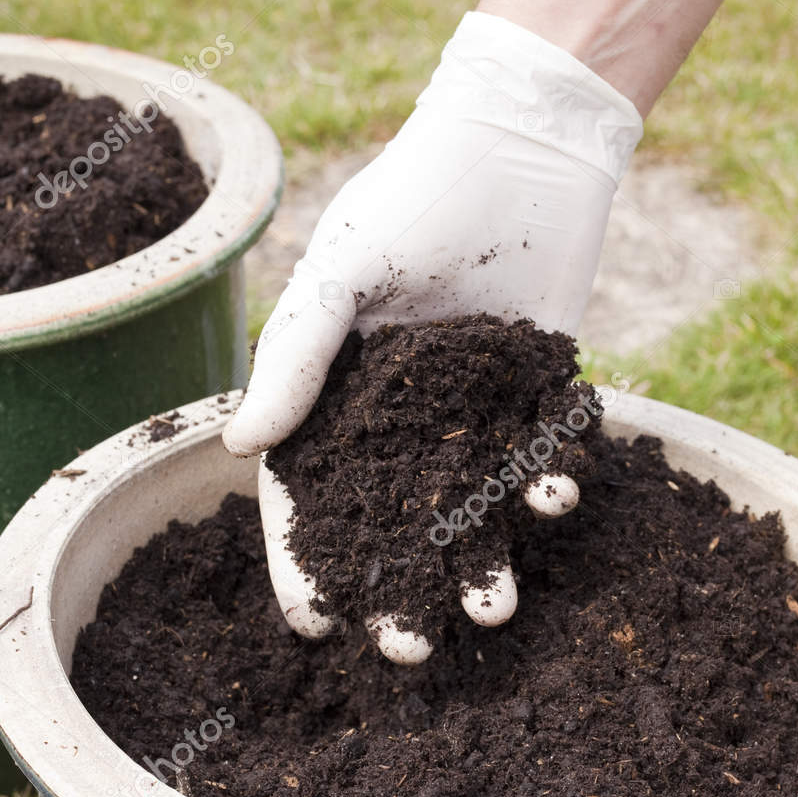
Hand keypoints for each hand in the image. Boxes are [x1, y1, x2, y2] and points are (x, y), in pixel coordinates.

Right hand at [223, 10, 641, 658]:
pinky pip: (541, 461)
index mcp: (339, 400)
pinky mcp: (539, 400)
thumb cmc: (413, 199)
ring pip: (474, 512)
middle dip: (401, 593)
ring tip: (497, 609)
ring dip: (484, 563)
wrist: (523, 146)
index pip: (309, 499)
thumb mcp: (342, 274)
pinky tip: (557, 496)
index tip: (316, 625)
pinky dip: (551, 484)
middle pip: (394, 529)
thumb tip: (240, 447)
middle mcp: (404, 422)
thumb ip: (297, 357)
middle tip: (411, 650)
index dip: (305, 563)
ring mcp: (474, 417)